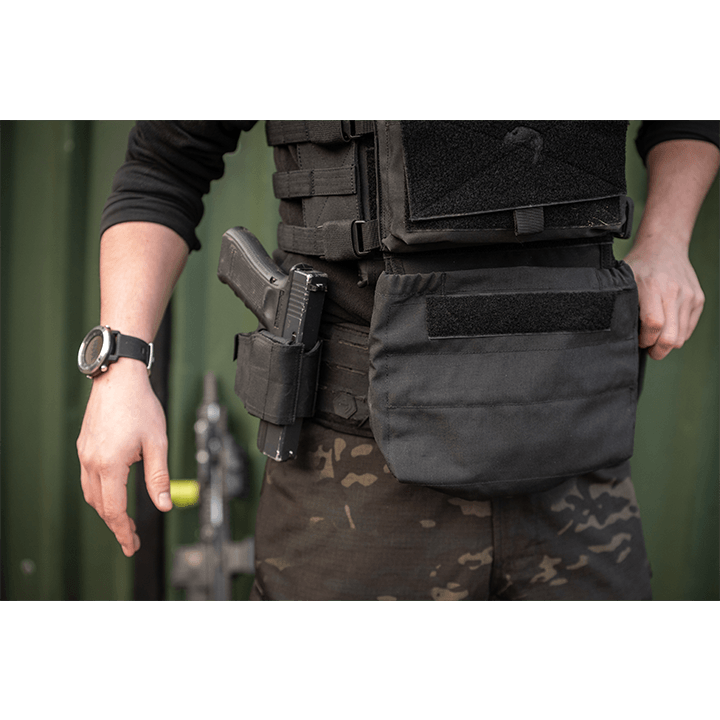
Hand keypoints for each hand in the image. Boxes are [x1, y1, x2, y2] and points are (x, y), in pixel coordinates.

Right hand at [76, 359, 172, 555]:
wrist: (119, 378)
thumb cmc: (141, 406)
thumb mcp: (158, 443)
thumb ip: (159, 478)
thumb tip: (165, 505)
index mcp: (110, 464)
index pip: (114, 510)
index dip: (124, 531)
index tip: (132, 545)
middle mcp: (92, 462)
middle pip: (100, 506)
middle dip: (116, 526)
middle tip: (131, 540)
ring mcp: (85, 454)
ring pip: (92, 494)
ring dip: (107, 510)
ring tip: (124, 522)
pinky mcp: (85, 446)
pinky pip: (89, 479)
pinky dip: (101, 493)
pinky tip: (114, 494)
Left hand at [624, 239, 703, 360]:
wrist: (664, 246)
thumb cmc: (639, 266)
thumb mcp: (624, 280)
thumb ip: (623, 304)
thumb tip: (616, 331)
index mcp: (652, 287)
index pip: (653, 325)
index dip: (644, 340)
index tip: (638, 341)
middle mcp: (674, 292)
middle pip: (670, 337)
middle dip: (657, 351)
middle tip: (648, 349)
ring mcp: (689, 296)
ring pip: (681, 337)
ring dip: (667, 345)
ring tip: (655, 340)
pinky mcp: (698, 299)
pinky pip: (689, 329)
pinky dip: (677, 334)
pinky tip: (665, 329)